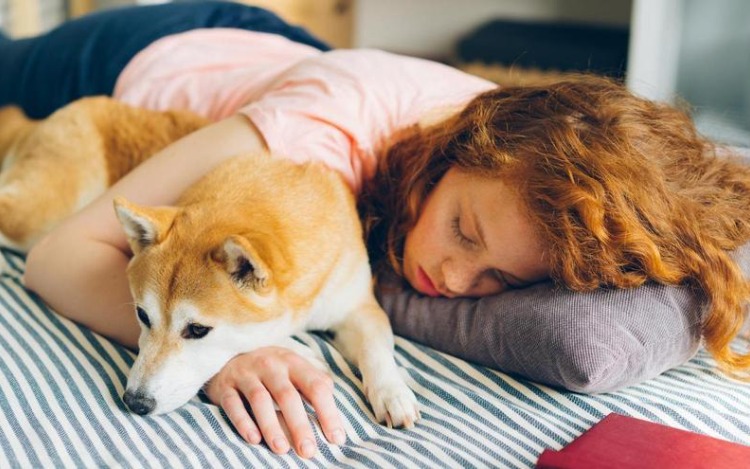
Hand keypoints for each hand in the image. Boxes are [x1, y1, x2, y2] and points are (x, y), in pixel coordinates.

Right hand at [203, 346, 345, 457]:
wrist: (232, 357)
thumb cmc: (274, 373)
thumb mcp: (296, 372)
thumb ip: (315, 389)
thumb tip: (335, 423)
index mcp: (294, 363)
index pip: (316, 386)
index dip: (328, 412)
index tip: (336, 439)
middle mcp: (271, 365)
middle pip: (287, 395)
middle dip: (299, 425)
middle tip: (308, 451)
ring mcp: (246, 373)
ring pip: (259, 399)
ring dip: (271, 426)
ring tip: (281, 449)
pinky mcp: (225, 385)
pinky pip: (233, 404)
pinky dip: (242, 421)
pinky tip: (253, 439)